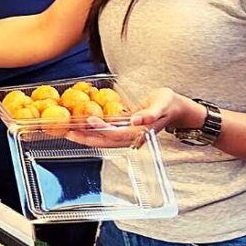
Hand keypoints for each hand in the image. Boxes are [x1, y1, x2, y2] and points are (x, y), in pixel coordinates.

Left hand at [65, 88, 202, 146]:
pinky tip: (84, 127)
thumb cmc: (169, 103)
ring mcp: (129, 135)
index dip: (102, 129)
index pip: (117, 134)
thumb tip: (136, 120)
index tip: (89, 121)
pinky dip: (95, 132)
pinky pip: (108, 134)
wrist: (177, 108)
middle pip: (106, 141)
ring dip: (88, 137)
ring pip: (105, 140)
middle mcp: (133, 137)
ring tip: (71, 132)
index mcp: (140, 132)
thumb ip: (150, 112)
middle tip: (69, 133)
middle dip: (87, 138)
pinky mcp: (127, 130)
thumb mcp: (162, 103)